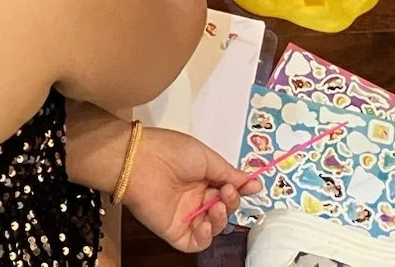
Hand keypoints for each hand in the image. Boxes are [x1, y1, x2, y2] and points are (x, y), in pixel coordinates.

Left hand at [122, 125, 261, 251]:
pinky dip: (205, 236)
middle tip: (228, 191)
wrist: (141, 161)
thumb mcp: (207, 158)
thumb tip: (253, 182)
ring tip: (217, 204)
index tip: (253, 187)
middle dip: (231, 202)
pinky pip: (196, 242)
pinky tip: (205, 222)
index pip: (226, 190)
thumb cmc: (171, 152)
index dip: (239, 190)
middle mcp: (194, 198)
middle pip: (223, 209)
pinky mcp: (175, 231)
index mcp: (202, 178)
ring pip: (213, 227)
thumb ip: (229, 174)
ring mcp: (185, 215)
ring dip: (221, 218)